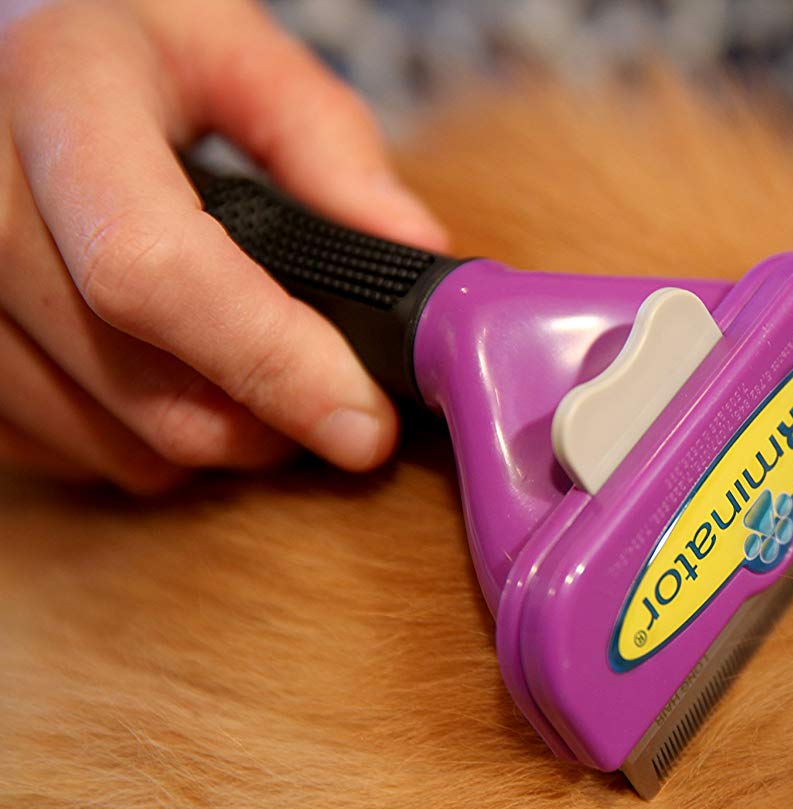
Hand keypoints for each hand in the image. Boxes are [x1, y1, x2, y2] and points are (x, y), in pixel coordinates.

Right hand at [0, 0, 447, 491]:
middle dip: (258, 420)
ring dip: (199, 438)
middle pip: (127, 375)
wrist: (4, 47)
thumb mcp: (227, 42)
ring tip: (253, 380)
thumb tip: (411, 250)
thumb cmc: (119, 40)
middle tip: (333, 405)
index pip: (152, 266)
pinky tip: (167, 379)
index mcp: (58, 94)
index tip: (363, 421)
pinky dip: (128, 440)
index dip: (270, 362)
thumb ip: (325, 139)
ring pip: (91, 432)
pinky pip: (45, 444)